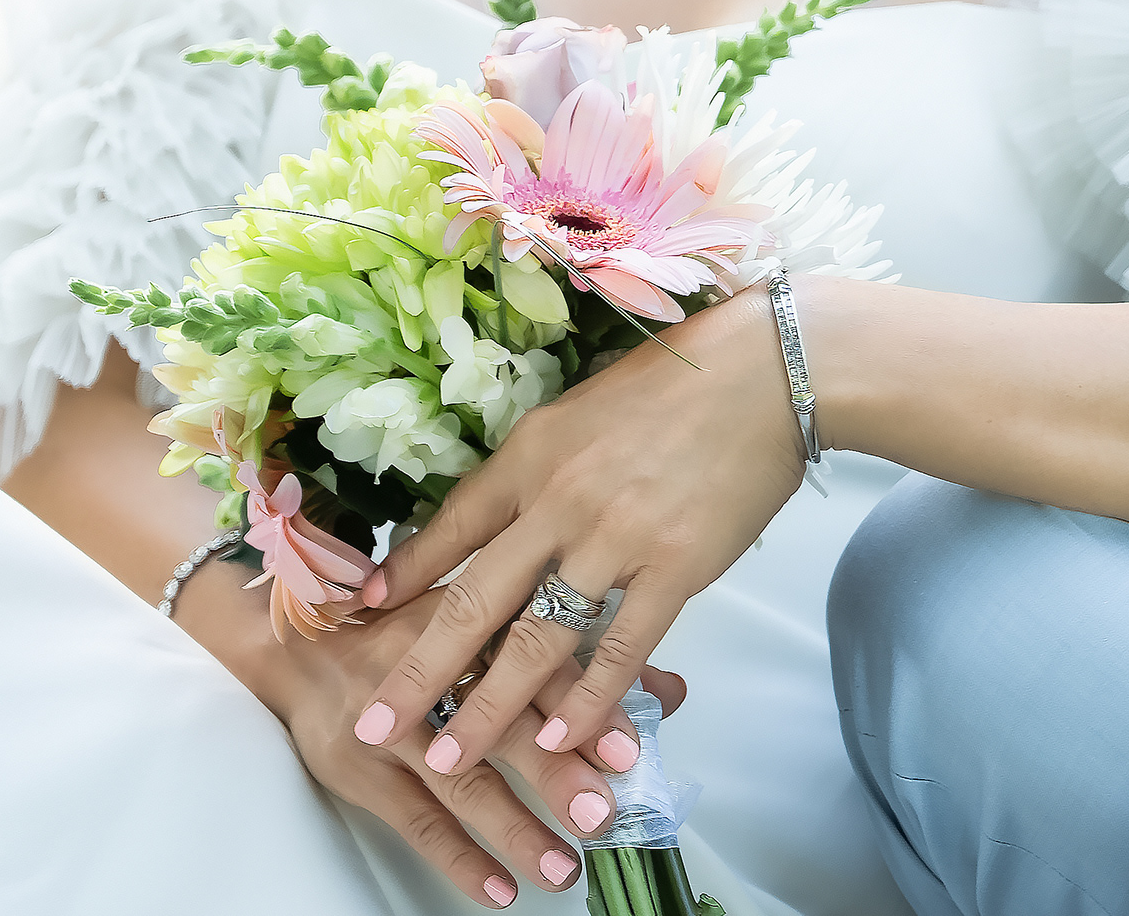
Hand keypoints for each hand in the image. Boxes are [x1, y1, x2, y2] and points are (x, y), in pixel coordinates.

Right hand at [192, 553, 672, 909]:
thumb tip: (671, 690)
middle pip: (499, 723)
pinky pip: (415, 821)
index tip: (630, 744)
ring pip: (460, 781)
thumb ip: (583, 652)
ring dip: (515, 827)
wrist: (298, 644)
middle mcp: (431, 669)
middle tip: (603, 811)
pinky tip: (501, 887)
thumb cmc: (416, 631)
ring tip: (565, 866)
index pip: (535, 660)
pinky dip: (459, 858)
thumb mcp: (493, 622)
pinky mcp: (360, 770)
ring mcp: (392, 724)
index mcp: (472, 620)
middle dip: (554, 771)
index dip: (582, 701)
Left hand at [347, 285, 802, 809]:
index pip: (450, 527)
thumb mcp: (582, 412)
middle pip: (474, 601)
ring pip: (537, 640)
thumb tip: (492, 516)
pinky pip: (619, 647)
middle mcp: (560, 501)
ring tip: (450, 757)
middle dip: (419, 672)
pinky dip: (586, 700)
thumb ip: (537, 469)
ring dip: (488, 708)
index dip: (404, 578)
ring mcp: (616, 538)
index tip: (358, 619)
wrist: (770, 372)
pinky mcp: (675, 567)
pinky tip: (559, 740)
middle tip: (374, 724)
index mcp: (532, 455)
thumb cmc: (679, 385)